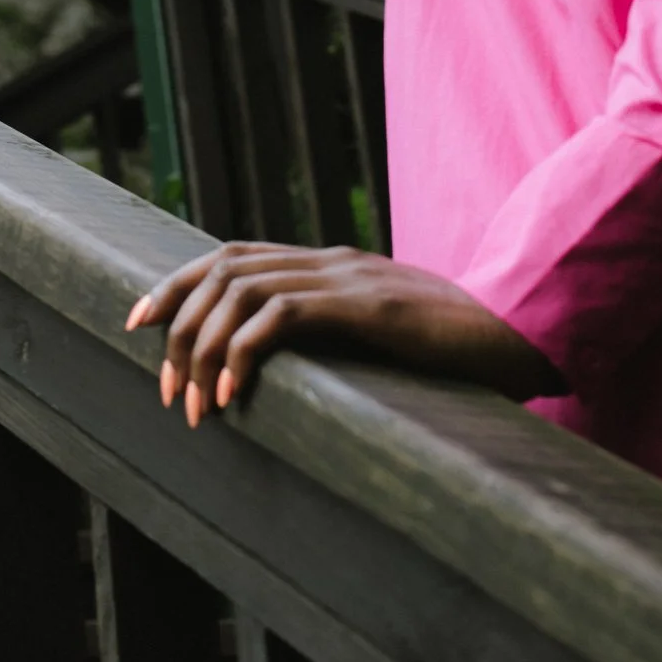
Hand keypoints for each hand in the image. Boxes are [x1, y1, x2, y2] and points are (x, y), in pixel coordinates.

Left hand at [123, 243, 556, 422]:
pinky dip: (244, 353)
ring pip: (242, 290)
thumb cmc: (460, 353)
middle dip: (179, 327)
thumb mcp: (387, 340)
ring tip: (196, 406)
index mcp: (332, 265)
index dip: (177, 284)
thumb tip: (288, 374)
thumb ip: (342, 337)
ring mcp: (350, 279)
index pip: (232, 255)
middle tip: (169, 393)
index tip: (136, 324)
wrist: (525, 337)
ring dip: (205, 348)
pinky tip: (235, 397)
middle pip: (223, 269)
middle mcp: (331, 262)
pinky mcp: (368, 307)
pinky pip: (283, 316)